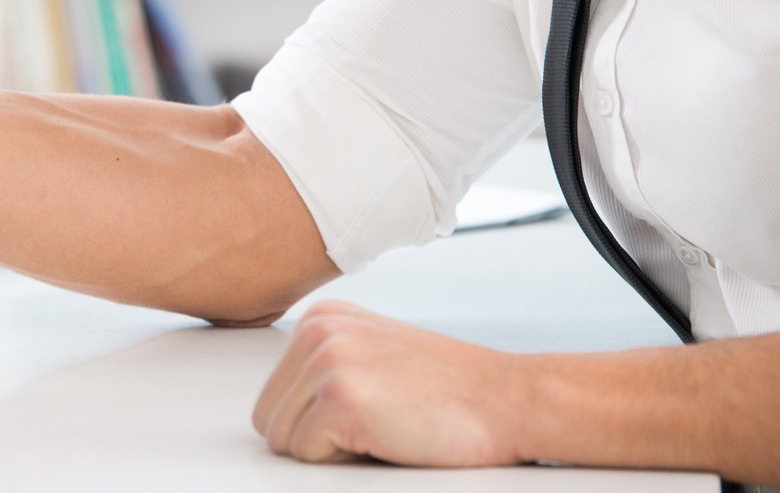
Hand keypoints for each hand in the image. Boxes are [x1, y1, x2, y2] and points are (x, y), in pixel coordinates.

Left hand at [253, 300, 529, 466]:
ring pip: (283, 438)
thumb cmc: (452, 390)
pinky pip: (306, 453)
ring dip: (330, 449)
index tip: (365, 411)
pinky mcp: (341, 398)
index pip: (274, 395)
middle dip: (314, 437)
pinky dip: (345, 461)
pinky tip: (388, 436)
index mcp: (322, 317)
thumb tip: (280, 408)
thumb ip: (326, 365)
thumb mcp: (374, 353)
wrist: (510, 400)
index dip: (314, 421)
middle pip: (269, 417)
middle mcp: (317, 330)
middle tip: (375, 425)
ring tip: (382, 427)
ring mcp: (327, 361)